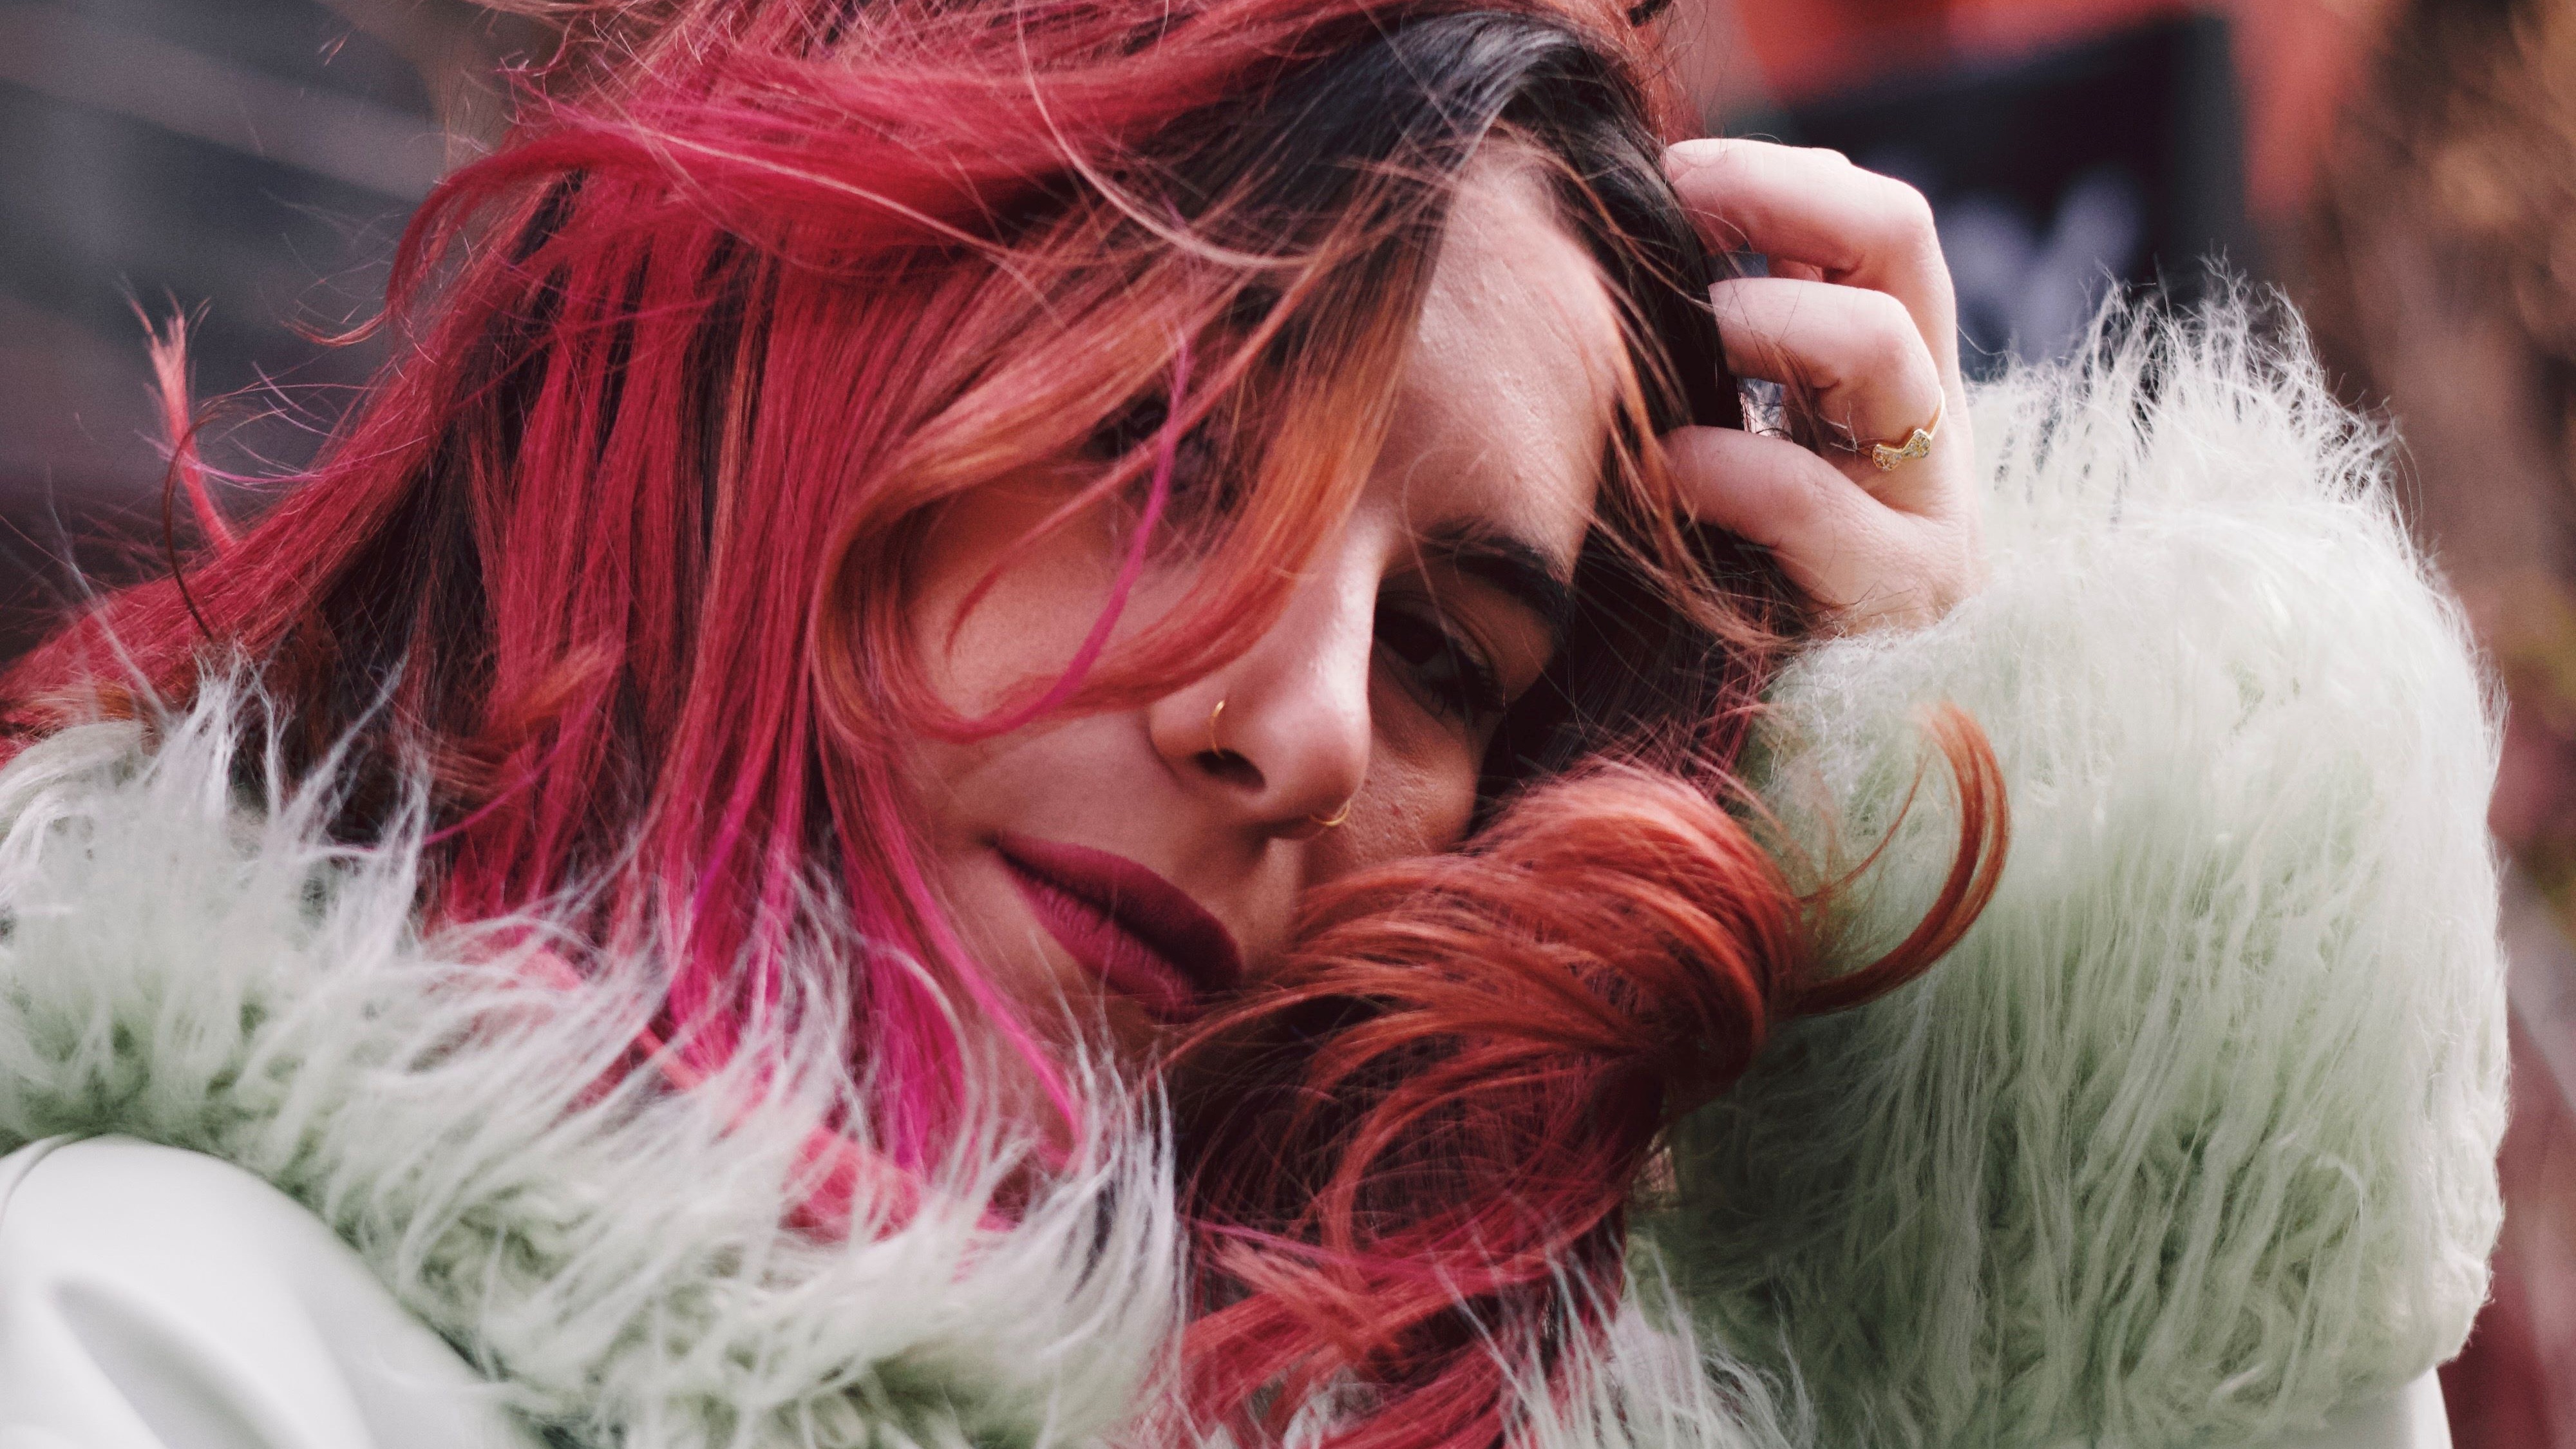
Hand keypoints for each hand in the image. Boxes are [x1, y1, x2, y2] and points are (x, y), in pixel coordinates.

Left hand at [1661, 139, 1984, 632]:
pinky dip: (1729, 471)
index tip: (1670, 174)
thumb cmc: (1732, 612)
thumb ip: (1720, 376)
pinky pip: (1817, 505)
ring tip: (1674, 344)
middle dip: (1775, 201)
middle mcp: (1932, 427)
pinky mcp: (1899, 606)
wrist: (1808, 785)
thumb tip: (1630, 262)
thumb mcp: (1735, 467)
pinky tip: (1662, 471)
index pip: (1876, 221)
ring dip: (1753, 323)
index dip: (1776, 176)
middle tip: (1667, 215)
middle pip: (1897, 238)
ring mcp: (1931, 512)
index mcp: (1898, 381)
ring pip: (1877, 348)